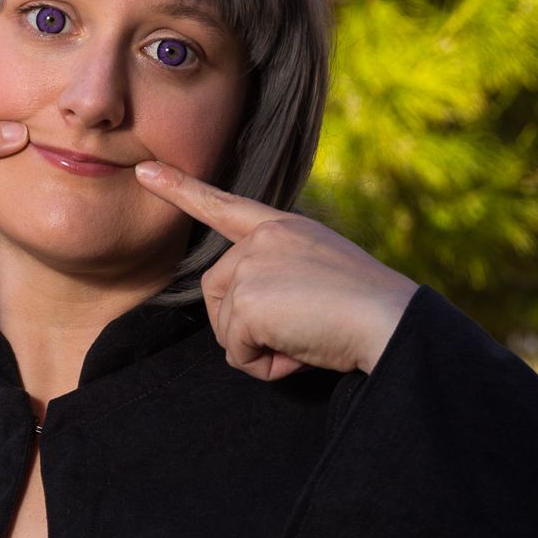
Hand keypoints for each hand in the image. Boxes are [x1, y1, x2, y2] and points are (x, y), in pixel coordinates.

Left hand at [136, 161, 417, 379]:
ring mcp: (252, 265)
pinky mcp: (248, 300)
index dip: (182, 190)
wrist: (392, 321)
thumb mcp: (321, 278)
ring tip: (308, 337)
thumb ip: (279, 281)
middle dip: (247, 328)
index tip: (145, 171)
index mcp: (284, 228)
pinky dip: (267, 366)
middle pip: (217, 296)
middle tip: (301, 332)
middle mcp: (264, 238)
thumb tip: (246, 325)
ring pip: (227, 330)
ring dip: (262, 349)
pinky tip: (303, 350)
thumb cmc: (370, 312)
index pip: (224, 206)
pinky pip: (237, 355)